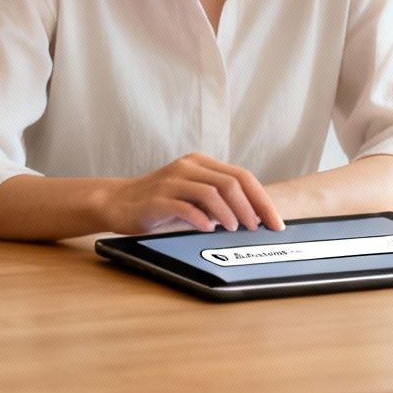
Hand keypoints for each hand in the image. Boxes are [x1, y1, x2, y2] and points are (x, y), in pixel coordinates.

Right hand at [98, 154, 286, 234]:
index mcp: (200, 164)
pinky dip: (201, 218)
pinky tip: (208, 229)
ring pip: (212, 191)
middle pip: (231, 182)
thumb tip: (252, 218)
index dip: (262, 200)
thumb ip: (218, 201)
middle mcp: (188, 167)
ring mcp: (172, 181)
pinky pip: (185, 206)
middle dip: (251, 208)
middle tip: (258, 228)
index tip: (275, 223)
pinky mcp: (157, 199)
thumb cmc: (159, 203)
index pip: (241, 177)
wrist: (117, 202)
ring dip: (229, 213)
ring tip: (235, 229)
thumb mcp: (192, 197)